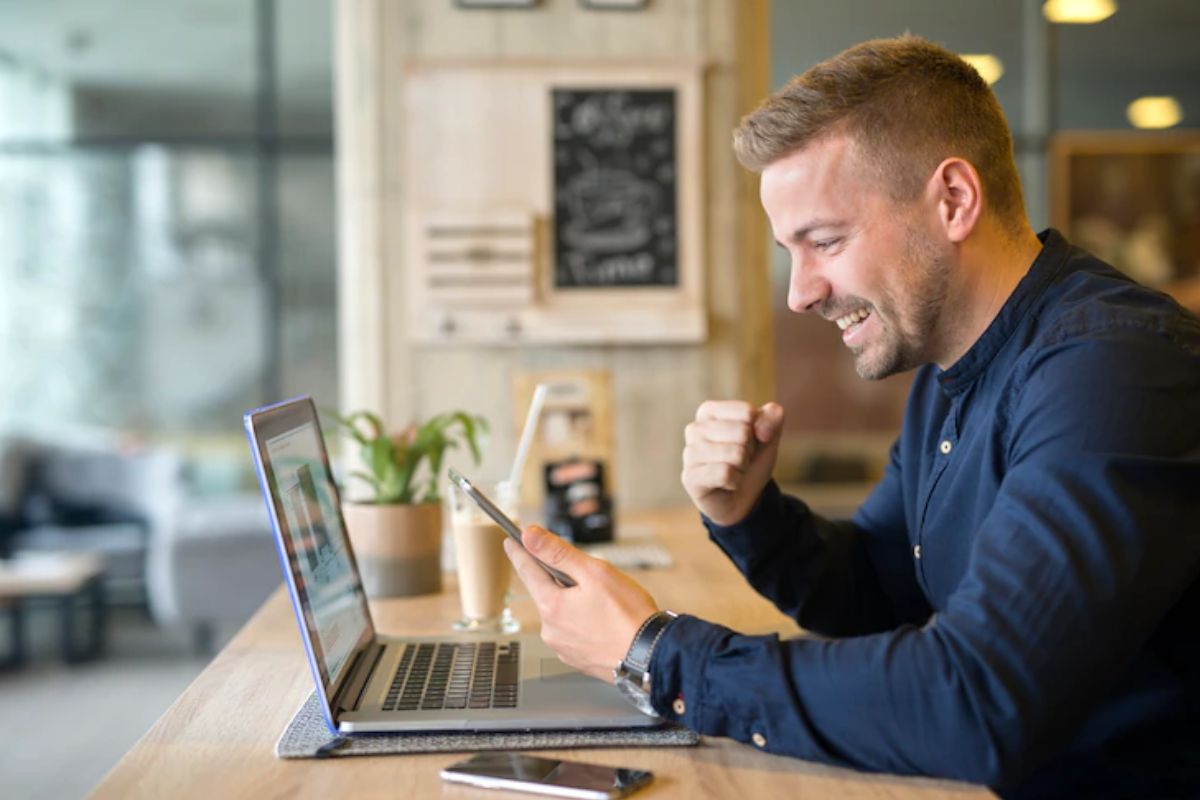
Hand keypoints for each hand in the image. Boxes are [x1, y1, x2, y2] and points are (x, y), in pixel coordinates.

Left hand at [504, 526, 657, 682]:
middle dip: (560, 579)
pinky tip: (604, 621)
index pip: (527, 570)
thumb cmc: (629, 616)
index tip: (511, 541)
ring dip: (573, 602)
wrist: (652, 656)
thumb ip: (558, 552)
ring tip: (604, 603)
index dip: (519, 552)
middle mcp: (551, 630)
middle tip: (587, 575)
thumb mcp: (594, 572)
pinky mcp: (577, 658)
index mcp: (551, 606)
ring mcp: (563, 647)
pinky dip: (583, 621)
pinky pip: (573, 631)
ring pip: (561, 613)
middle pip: (546, 592)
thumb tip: (529, 536)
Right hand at [681, 400, 784, 525]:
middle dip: (750, 450)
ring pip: (735, 453)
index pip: (746, 412)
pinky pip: (725, 474)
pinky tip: (727, 484)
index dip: (757, 430)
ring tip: (733, 471)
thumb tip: (762, 429)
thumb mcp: (768, 435)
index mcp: (709, 411)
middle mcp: (694, 429)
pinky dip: (735, 481)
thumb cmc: (750, 461)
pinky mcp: (690, 477)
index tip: (748, 442)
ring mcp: (689, 454)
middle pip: (742, 432)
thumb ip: (772, 416)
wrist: (743, 497)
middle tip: (740, 460)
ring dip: (743, 467)